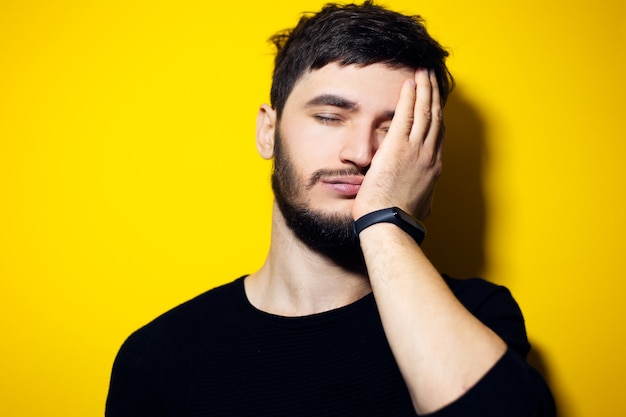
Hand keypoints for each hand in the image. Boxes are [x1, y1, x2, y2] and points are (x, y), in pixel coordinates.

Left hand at [352, 68, 443, 220]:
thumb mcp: (417, 206)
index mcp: (432, 169)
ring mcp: (416, 150)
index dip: (437, 116)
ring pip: (424, 112)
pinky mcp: (398, 147)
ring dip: (424, 89)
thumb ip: (423, 197)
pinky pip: (406, 115)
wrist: (389, 224)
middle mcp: (429, 156)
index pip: (437, 136)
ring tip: (423, 73)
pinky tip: (409, 83)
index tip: (436, 104)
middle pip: (435, 118)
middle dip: (434, 96)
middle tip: (432, 78)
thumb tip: (426, 202)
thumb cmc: (398, 220)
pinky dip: (409, 97)